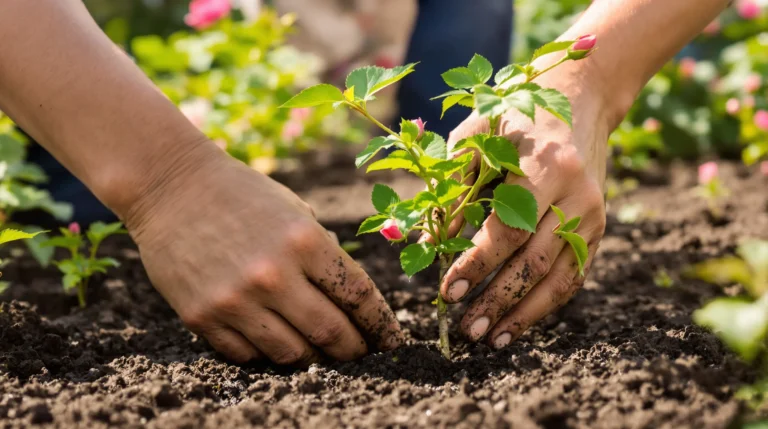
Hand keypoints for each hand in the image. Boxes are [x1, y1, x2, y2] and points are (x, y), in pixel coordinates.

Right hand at [123, 146, 403, 364]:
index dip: (382, 325)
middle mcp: (273, 274)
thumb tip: (351, 302)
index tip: (393, 341)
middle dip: (354, 350)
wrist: (169, 185)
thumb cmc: (241, 194)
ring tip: (320, 352)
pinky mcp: (202, 317)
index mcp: (304, 240)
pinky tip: (275, 342)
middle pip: (332, 333)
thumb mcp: (295, 211)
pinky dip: (267, 354)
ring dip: (313, 358)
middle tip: (361, 355)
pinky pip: (248, 355)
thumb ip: (323, 255)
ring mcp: (235, 299)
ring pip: (292, 354)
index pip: (359, 296)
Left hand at [433, 72, 608, 348]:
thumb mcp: (478, 134)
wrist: (581, 98)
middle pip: (535, 260)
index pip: (509, 228)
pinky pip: (574, 274)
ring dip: (524, 313)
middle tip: (465, 329)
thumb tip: (434, 241)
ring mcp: (593, 213)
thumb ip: (456, 184)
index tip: (447, 291)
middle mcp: (577, 193)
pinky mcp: (598, 228)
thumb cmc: (515, 115)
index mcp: (546, 164)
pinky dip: (547, 303)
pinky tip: (520, 323)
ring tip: (491, 339)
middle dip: (498, 299)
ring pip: (560, 276)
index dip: (477, 263)